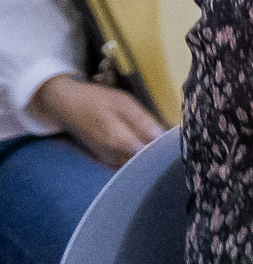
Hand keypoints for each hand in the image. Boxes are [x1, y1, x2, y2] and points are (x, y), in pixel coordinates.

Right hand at [28, 77, 162, 169]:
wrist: (65, 106)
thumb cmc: (96, 100)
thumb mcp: (124, 103)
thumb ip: (143, 121)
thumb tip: (163, 135)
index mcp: (120, 142)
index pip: (152, 153)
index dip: (165, 147)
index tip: (174, 138)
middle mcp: (113, 156)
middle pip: (144, 161)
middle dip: (157, 152)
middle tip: (167, 139)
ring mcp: (107, 160)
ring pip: (135, 163)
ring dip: (146, 155)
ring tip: (152, 139)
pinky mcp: (102, 160)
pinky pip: (125, 163)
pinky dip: (134, 156)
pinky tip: (139, 144)